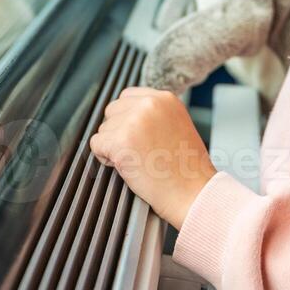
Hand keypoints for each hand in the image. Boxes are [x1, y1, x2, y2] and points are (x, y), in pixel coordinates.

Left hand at [89, 87, 217, 229]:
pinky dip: (105, 158)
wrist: (193, 192)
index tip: (136, 135)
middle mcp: (149, 105)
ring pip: (104, 129)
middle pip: (112, 111)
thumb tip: (128, 115)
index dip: (127, 118)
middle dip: (118, 131)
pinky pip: (96, 145)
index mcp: (165, 99)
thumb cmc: (187, 168)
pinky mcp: (121, 141)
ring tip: (137, 160)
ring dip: (113, 146)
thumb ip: (154, 115)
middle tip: (137, 151)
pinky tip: (126, 166)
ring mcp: (134, 122)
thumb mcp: (178, 125)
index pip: (127, 97)